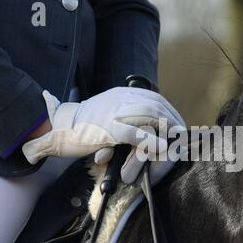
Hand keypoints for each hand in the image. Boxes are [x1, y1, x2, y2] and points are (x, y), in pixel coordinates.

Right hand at [22, 87, 185, 182]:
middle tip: (182, 133)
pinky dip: (151, 141)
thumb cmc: (86, 124)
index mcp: (121, 94)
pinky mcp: (109, 129)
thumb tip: (148, 120)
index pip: (153, 97)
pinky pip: (136, 134)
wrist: (60, 128)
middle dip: (172, 119)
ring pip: (149, 114)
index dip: (169, 110)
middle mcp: (120, 98)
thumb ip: (127, 113)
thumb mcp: (108, 111)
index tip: (178, 122)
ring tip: (176, 140)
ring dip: (167, 128)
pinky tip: (162, 148)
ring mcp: (114, 112)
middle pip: (155, 104)